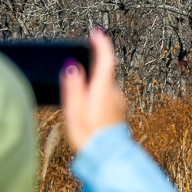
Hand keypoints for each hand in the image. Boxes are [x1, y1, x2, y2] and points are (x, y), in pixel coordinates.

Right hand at [61, 28, 126, 151]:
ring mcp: (118, 102)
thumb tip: (72, 66)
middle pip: (102, 73)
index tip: (96, 32)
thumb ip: (74, 86)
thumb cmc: (88, 136)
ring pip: (103, 87)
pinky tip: (87, 114)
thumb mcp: (74, 111)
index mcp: (103, 89)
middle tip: (73, 85)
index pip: (106, 59)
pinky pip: (106, 98)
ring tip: (78, 106)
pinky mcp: (118, 112)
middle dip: (89, 73)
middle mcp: (114, 93)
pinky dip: (96, 100)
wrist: (106, 159)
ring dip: (92, 90)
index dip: (101, 43)